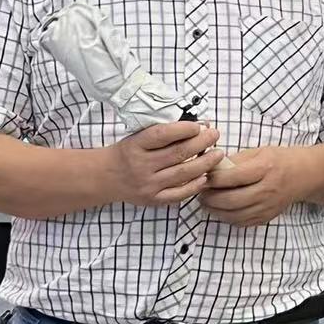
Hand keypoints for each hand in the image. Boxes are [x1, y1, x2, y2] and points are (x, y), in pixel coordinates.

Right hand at [104, 122, 223, 206]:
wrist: (105, 177)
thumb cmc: (128, 152)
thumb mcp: (138, 137)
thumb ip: (163, 133)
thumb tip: (199, 126)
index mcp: (136, 145)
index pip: (162, 134)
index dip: (184, 129)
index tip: (200, 125)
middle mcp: (141, 165)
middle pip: (178, 153)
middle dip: (201, 142)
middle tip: (215, 134)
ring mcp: (147, 184)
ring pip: (182, 173)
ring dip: (205, 163)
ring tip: (218, 154)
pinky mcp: (153, 199)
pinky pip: (179, 194)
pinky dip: (195, 185)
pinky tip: (206, 176)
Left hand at [199, 146, 304, 226]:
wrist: (305, 175)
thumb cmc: (280, 160)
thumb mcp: (258, 152)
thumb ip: (234, 161)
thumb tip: (210, 169)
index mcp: (265, 168)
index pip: (231, 177)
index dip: (212, 178)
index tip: (202, 176)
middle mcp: (268, 189)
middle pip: (230, 200)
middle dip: (209, 197)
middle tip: (201, 192)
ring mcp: (268, 206)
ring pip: (233, 215)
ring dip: (215, 210)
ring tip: (207, 202)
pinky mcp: (267, 216)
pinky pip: (241, 222)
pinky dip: (227, 218)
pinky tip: (222, 209)